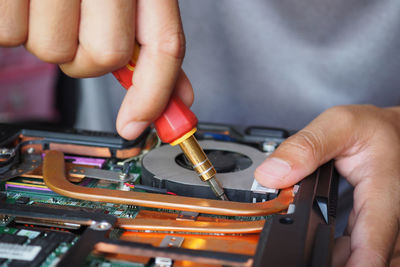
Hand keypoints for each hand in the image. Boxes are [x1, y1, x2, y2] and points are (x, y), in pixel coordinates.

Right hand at [0, 0, 192, 138]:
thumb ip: (152, 43)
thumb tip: (178, 98)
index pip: (165, 45)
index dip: (155, 94)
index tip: (136, 125)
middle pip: (106, 56)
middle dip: (87, 59)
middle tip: (75, 29)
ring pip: (55, 52)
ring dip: (49, 39)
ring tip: (45, 2)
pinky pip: (11, 36)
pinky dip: (14, 27)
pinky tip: (21, 0)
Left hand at [255, 105, 399, 265]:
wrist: (392, 132)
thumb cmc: (372, 128)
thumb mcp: (338, 125)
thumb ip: (305, 148)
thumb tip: (271, 175)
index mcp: (384, 190)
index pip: (374, 239)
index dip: (356, 264)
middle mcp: (393, 213)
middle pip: (370, 256)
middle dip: (337, 261)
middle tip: (302, 254)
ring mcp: (388, 223)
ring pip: (368, 256)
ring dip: (340, 259)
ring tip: (309, 247)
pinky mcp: (378, 228)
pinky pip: (364, 251)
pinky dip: (344, 253)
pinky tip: (324, 245)